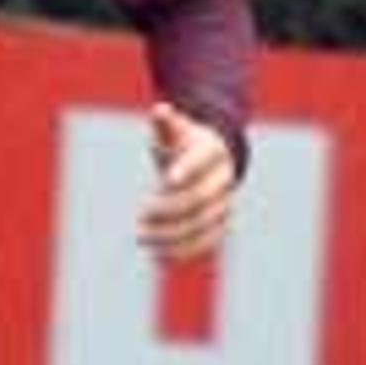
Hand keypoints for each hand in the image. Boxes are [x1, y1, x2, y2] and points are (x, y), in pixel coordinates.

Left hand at [138, 100, 238, 260]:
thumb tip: (160, 110)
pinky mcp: (221, 226)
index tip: (165, 180)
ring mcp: (225, 204)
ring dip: (170, 234)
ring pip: (202, 225)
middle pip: (199, 198)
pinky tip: (157, 253)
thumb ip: (167, 124)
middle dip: (168, 210)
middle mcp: (224, 180)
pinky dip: (182, 250)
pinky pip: (206, 243)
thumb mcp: (175, 131)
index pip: (201, 161)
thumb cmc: (185, 144)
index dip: (186, 170)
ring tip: (140, 236)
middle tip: (140, 216)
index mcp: (213, 152)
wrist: (211, 163)